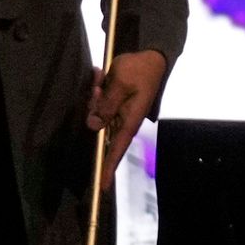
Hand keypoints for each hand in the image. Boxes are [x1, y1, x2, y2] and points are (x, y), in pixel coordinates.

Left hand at [86, 48, 168, 184]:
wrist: (151, 58)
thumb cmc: (139, 70)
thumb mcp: (120, 83)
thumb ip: (107, 104)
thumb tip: (93, 124)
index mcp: (130, 120)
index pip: (116, 148)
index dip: (108, 167)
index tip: (102, 186)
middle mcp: (123, 121)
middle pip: (99, 127)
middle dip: (93, 108)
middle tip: (98, 86)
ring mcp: (118, 113)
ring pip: (96, 114)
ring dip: (95, 96)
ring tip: (100, 77)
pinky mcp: (113, 105)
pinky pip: (99, 104)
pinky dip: (97, 91)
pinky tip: (100, 76)